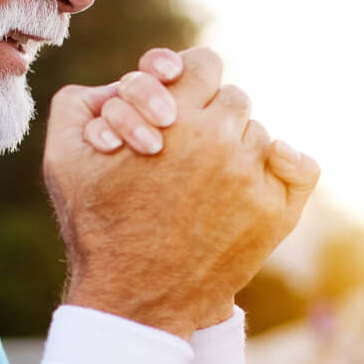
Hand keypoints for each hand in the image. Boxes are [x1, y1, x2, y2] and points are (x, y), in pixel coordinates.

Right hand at [44, 46, 319, 336]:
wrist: (134, 298)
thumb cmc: (97, 225)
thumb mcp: (65, 156)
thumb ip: (87, 100)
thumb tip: (138, 78)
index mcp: (174, 115)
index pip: (204, 64)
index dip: (188, 79)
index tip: (178, 104)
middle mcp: (220, 140)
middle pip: (233, 99)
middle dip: (210, 116)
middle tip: (187, 147)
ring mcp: (252, 178)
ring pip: (258, 134)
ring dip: (237, 146)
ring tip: (207, 178)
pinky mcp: (275, 213)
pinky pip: (298, 165)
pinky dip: (283, 164)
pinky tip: (261, 173)